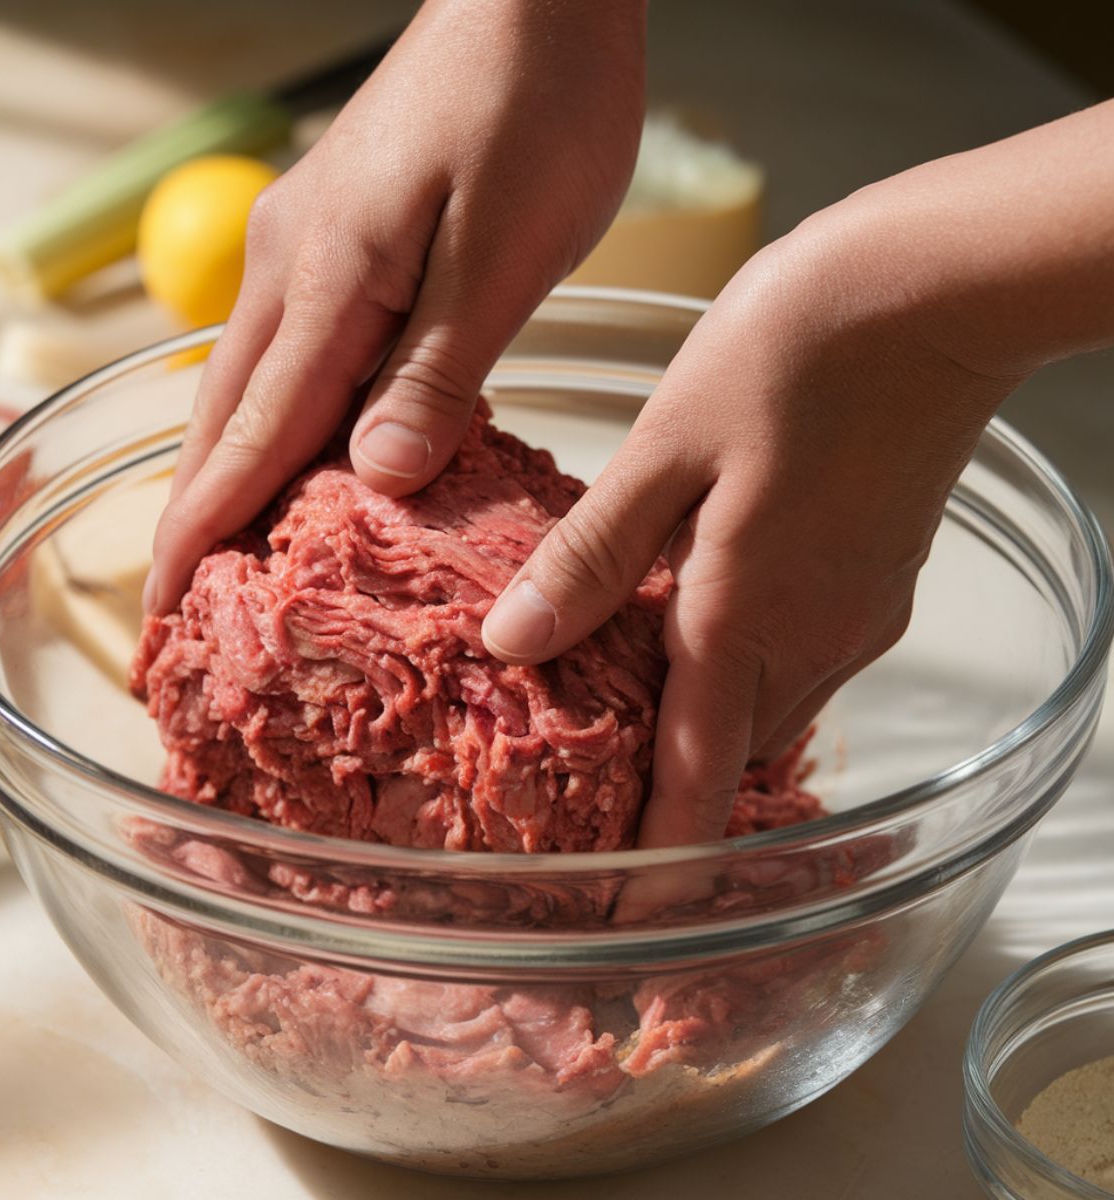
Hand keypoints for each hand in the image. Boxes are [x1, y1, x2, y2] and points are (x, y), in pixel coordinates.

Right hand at [144, 0, 646, 613]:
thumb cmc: (536, 109)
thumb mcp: (501, 255)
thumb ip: (435, 371)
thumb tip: (374, 475)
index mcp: (326, 282)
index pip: (253, 436)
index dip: (208, 530)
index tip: (167, 607)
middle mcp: (292, 269)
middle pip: (230, 418)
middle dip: (202, 515)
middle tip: (182, 603)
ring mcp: (309, 249)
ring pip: (255, 387)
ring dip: (237, 473)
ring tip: (226, 555)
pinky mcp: (341, 240)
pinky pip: (295, 355)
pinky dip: (284, 422)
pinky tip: (303, 459)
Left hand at [482, 192, 1026, 848]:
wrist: (933, 291)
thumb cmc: (791, 352)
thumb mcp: (665, 448)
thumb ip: (593, 556)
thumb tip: (514, 640)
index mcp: (745, 616)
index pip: (700, 779)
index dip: (662, 862)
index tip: (628, 924)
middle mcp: (814, 637)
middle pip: (736, 756)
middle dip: (678, 790)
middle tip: (603, 789)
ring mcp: (859, 612)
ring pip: (772, 709)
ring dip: (712, 725)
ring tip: (641, 705)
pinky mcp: (880, 579)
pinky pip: (804, 661)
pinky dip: (749, 668)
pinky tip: (703, 618)